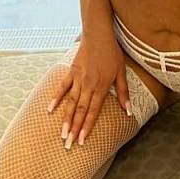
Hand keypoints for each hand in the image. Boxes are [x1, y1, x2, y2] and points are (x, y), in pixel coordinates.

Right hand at [47, 33, 131, 148]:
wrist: (98, 34)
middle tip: (68, 144)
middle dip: (74, 128)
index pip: (93, 111)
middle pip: (80, 110)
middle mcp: (88, 85)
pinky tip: (50, 109)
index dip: (87, 127)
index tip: (81, 141)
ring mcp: (78, 78)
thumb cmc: (112, 53)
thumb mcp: (122, 72)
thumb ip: (124, 92)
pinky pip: (62, 87)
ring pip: (70, 102)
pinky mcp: (71, 71)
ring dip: (65, 118)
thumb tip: (129, 111)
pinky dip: (56, 98)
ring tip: (61, 133)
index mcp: (101, 87)